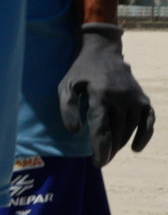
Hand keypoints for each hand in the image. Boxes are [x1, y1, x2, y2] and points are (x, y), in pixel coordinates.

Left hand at [60, 23, 156, 166]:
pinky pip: (149, 120)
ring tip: (110, 154)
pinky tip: (135, 149)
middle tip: (101, 161)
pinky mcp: (142, 98)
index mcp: (100, 96)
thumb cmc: (80, 72)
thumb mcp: (66, 86)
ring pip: (131, 129)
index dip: (100, 149)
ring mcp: (134, 98)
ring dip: (121, 145)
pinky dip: (145, 135)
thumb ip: (67, 108)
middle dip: (109, 150)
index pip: (102, 129)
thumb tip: (75, 131)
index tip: (97, 163)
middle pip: (117, 132)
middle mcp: (120, 98)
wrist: (102, 52)